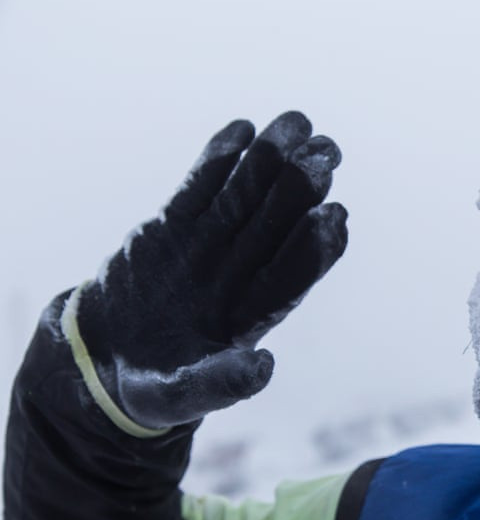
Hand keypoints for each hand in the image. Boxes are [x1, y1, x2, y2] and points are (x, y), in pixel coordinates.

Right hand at [72, 111, 346, 428]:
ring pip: (244, 198)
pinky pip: (200, 188)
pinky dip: (217, 160)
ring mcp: (208, 247)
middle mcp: (239, 275)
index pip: (291, 275)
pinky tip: (241, 128)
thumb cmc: (154, 389)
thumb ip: (222, 383)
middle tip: (327, 152)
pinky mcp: (173, 228)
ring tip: (294, 125)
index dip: (315, 247)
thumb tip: (265, 369)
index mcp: (252, 316)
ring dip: (269, 162)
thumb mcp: (182, 395)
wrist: (104, 362)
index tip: (335, 215)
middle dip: (302, 189)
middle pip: (277, 226)